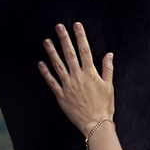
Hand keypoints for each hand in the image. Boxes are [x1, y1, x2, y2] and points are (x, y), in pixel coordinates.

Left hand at [38, 21, 117, 135]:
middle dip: (64, 38)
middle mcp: (78, 76)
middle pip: (69, 54)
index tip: (76, 25)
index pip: (85, 50)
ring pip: (58, 65)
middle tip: (58, 26)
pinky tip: (40, 63)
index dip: (80, 36)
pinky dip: (45, 72)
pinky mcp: (61, 95)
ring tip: (46, 40)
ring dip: (51, 52)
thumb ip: (108, 69)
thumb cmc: (104, 106)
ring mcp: (68, 85)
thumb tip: (109, 54)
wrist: (95, 124)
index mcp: (90, 73)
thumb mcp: (109, 86)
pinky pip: (51, 82)